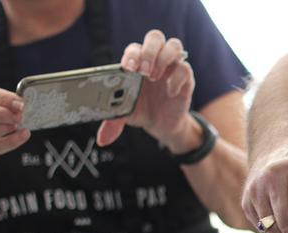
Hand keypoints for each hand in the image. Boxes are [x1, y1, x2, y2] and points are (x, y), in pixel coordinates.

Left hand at [97, 30, 193, 146]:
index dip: (132, 55)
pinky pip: (185, 68)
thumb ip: (113, 122)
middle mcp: (155, 61)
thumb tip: (102, 139)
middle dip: (149, 52)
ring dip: (164, 58)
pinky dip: (177, 78)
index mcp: (137, 63)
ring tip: (156, 78)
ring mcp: (171, 68)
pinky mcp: (185, 79)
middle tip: (144, 72)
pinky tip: (169, 92)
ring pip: (174, 46)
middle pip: (155, 37)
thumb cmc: (141, 111)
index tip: (128, 69)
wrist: (161, 125)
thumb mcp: (125, 114)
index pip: (135, 48)